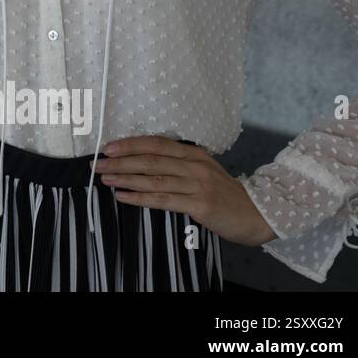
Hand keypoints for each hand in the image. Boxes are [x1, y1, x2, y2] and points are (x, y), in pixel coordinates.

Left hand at [91, 135, 277, 246]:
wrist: (259, 214)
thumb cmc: (226, 194)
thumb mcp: (205, 170)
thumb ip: (179, 164)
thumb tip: (144, 161)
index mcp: (194, 153)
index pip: (156, 144)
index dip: (130, 145)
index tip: (108, 147)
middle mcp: (195, 165)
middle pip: (150, 160)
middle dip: (121, 161)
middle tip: (97, 164)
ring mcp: (197, 184)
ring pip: (153, 179)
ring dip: (125, 178)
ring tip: (105, 178)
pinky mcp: (200, 204)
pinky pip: (163, 200)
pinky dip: (140, 198)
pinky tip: (123, 196)